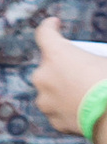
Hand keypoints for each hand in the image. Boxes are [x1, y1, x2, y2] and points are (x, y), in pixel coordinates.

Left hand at [35, 14, 106, 139]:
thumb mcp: (105, 59)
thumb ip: (96, 56)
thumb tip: (95, 61)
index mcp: (57, 55)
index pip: (44, 33)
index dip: (49, 27)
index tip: (54, 24)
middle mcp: (44, 76)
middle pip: (49, 65)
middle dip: (62, 65)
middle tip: (81, 69)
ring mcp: (46, 101)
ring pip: (51, 90)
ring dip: (63, 88)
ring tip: (84, 92)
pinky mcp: (54, 120)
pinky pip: (59, 110)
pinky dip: (69, 108)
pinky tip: (84, 109)